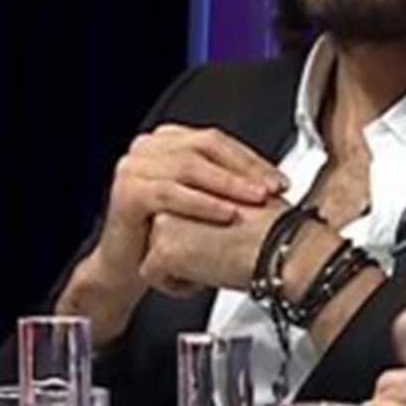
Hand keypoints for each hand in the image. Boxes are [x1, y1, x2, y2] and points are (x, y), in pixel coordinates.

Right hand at [65, 125, 285, 338]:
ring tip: (255, 199)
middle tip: (270, 189)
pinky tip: (226, 213)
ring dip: (229, 184)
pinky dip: (203, 203)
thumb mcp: (202, 197)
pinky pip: (170, 193)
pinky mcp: (128, 192)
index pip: (217, 141)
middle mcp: (148, 148)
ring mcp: (134, 167)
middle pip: (205, 147)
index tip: (278, 180)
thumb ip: (226, 179)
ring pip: (190, 167)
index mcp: (167, 141)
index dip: (252, 159)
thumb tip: (272, 178)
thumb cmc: (166, 231)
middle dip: (245, 169)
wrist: (129, 264)